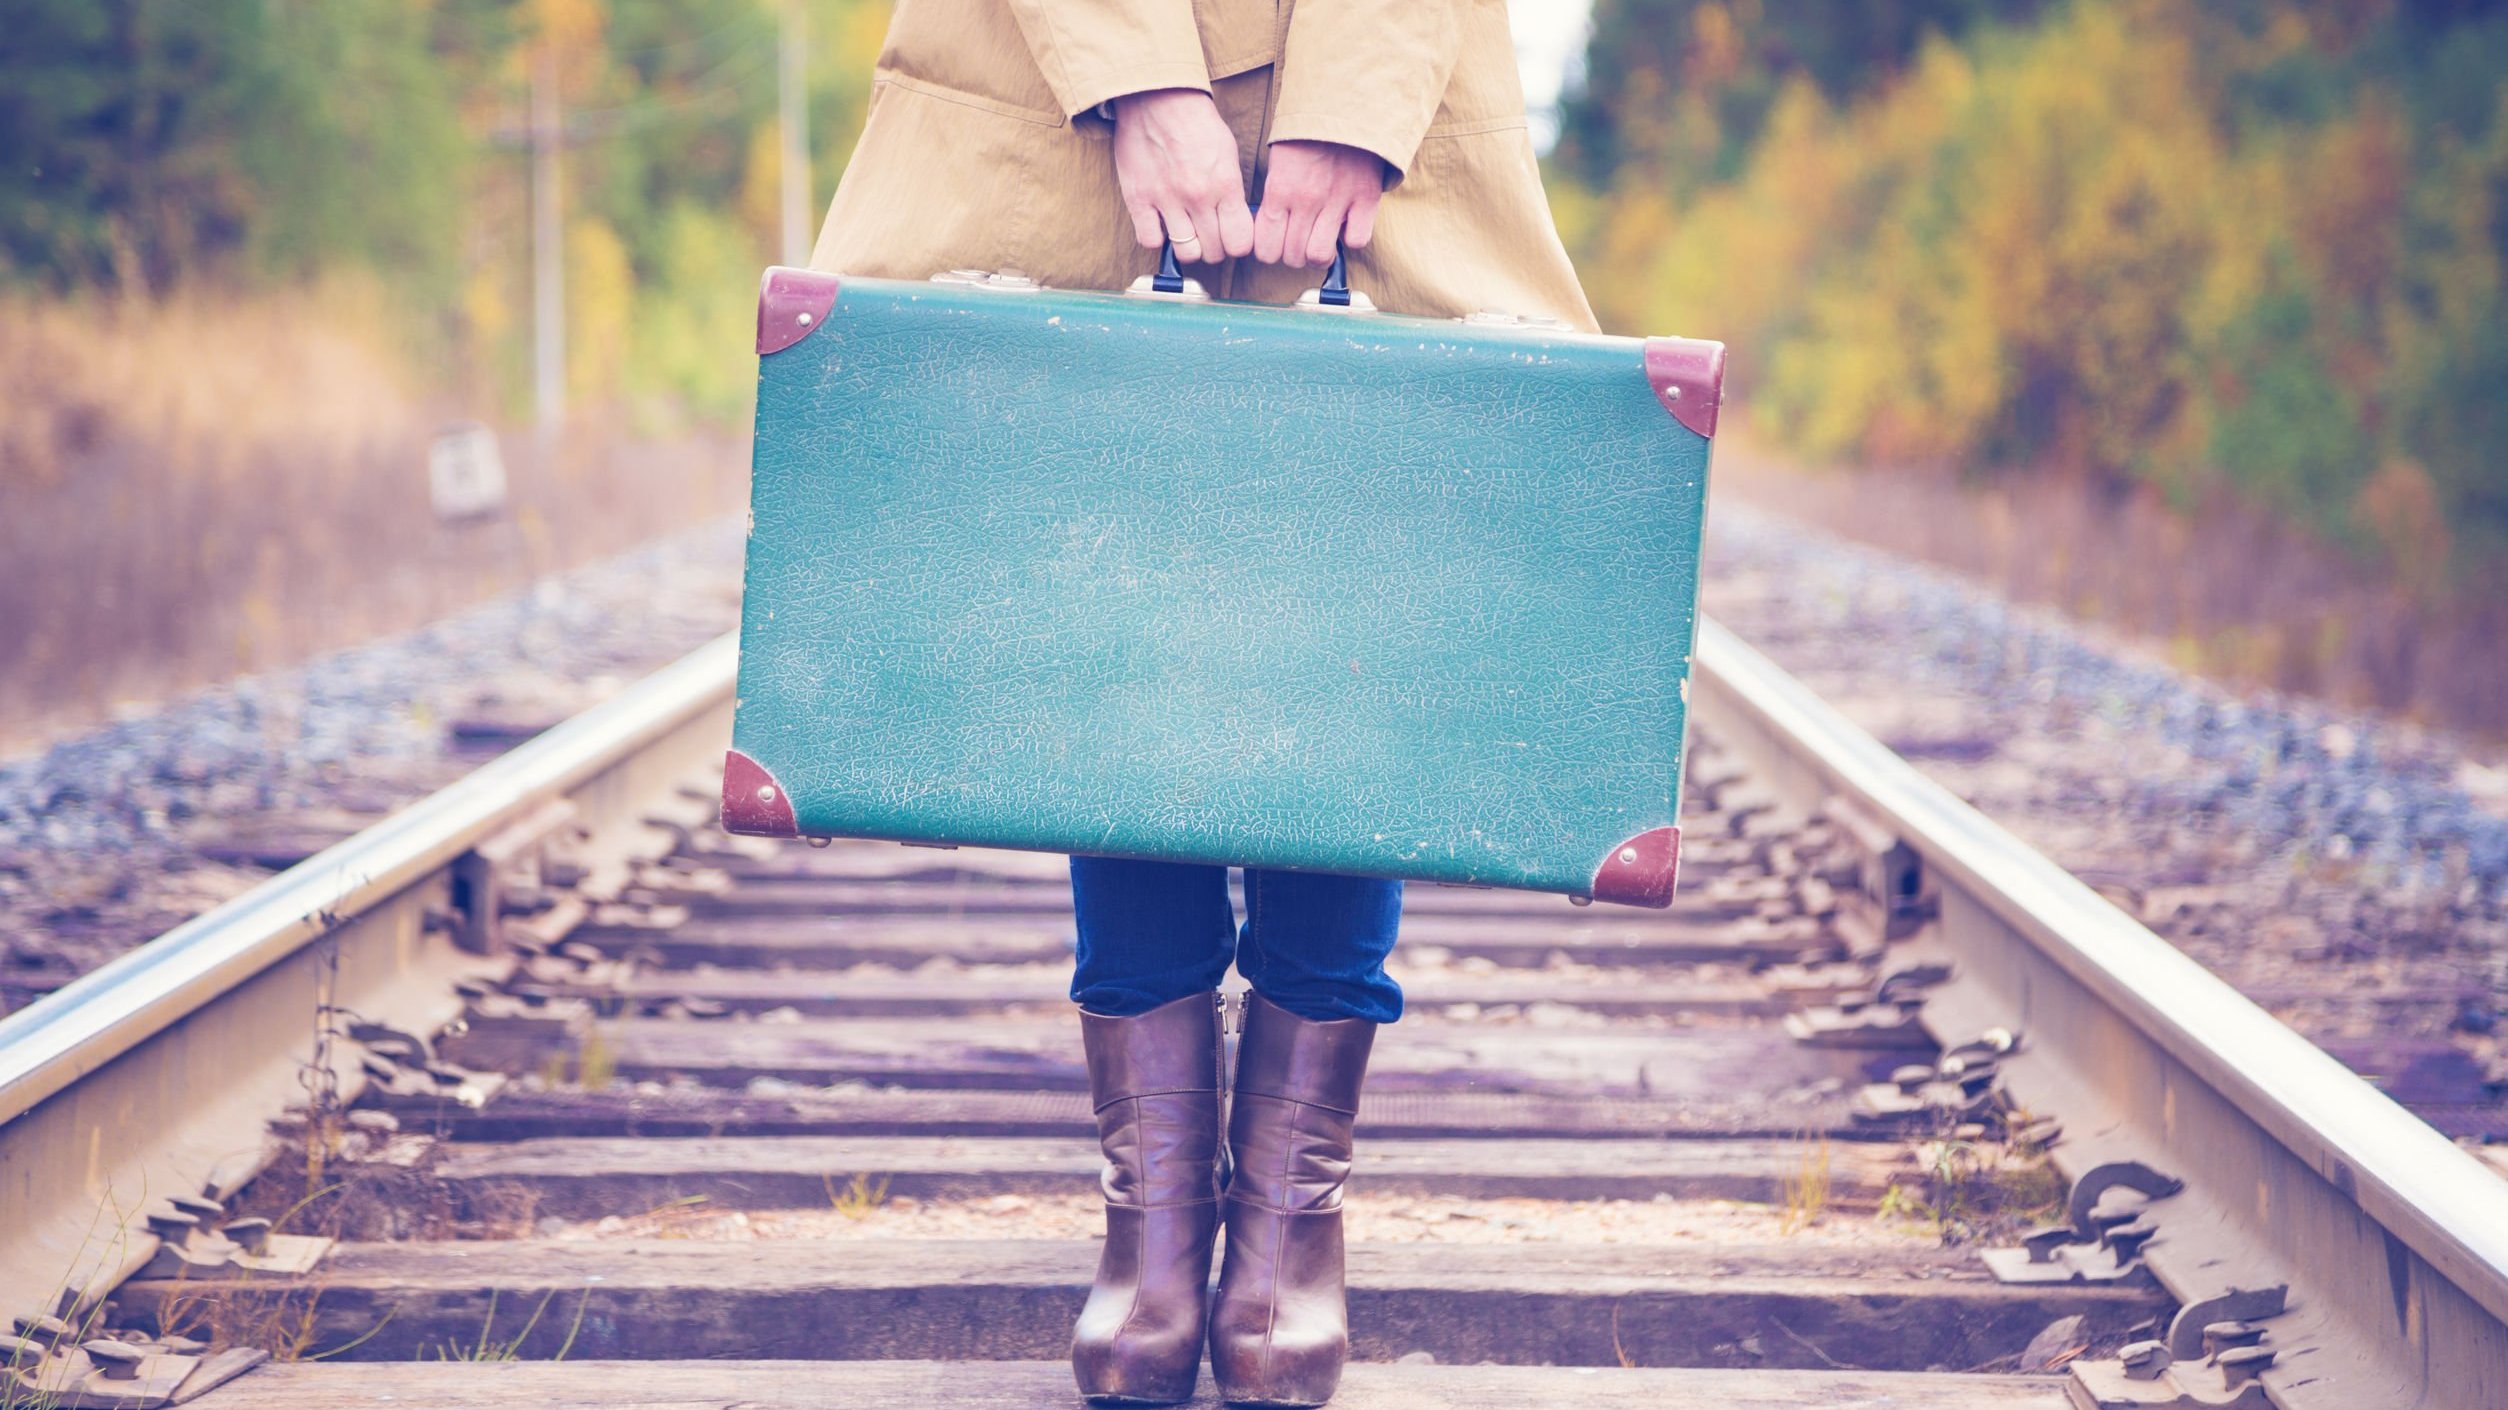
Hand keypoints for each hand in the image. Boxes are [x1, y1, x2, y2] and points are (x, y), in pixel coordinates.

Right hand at [1109, 89, 1254, 263]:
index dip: (1237, 244)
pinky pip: (1150, 241)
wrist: (1156, 96)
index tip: (1232, 236)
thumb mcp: (1228, 151)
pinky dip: (1157, 238)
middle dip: (1215, 247)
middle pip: (1213, 252)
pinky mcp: (1138, 198)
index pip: (1240, 242)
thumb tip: (1237, 219)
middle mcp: (1197, 196)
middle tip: (1209, 232)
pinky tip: (1161, 223)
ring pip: (1186, 253)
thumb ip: (1233, 189)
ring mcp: (1166, 199)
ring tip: (1187, 231)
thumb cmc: (1195, 121)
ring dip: (1189, 247)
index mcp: (1225, 184)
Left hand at [1254, 140, 1385, 268]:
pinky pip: (1356, 240)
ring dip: (1319, 254)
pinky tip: (1346, 226)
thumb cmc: (1307, 134)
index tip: (1275, 247)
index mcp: (1280, 190)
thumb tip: (1271, 230)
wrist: (1344, 105)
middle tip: (1299, 243)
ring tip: (1320, 241)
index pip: (1266, 247)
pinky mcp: (1365, 198)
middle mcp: (1306, 200)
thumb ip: (1274, 198)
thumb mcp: (1278, 162)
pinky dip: (1350, 239)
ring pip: (1320, 255)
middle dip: (1293, 255)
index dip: (1269, 253)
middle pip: (1293, 256)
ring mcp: (1337, 201)